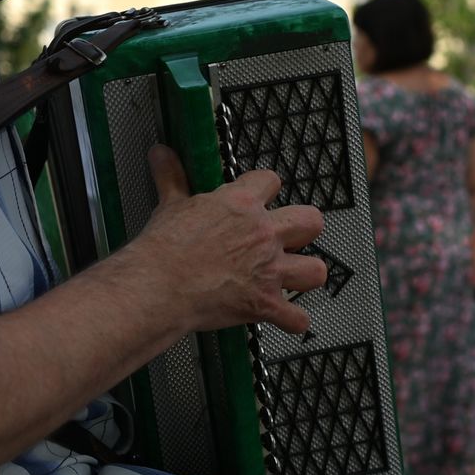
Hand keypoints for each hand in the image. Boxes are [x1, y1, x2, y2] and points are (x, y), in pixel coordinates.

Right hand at [130, 146, 325, 335]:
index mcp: (242, 204)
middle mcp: (263, 235)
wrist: (159, 285)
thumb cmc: (165, 248)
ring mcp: (269, 271)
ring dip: (305, 275)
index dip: (265, 189)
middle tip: (285, 237)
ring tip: (291, 277)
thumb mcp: (170, 204)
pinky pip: (297, 318)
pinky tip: (285, 317)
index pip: (271, 181)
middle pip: (311, 222)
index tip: (257, 198)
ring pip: (316, 270)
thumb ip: (172, 177)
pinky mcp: (265, 304)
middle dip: (302, 230)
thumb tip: (162, 154)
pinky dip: (292, 321)